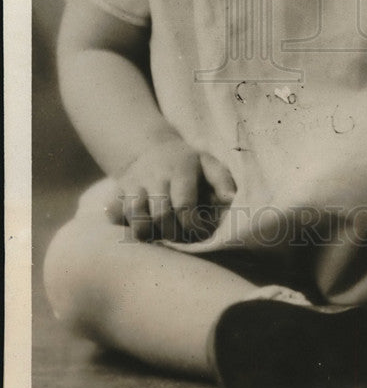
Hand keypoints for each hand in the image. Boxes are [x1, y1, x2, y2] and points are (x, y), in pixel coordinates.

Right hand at [107, 135, 236, 241]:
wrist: (149, 150)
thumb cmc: (187, 164)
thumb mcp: (208, 164)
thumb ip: (222, 181)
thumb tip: (230, 199)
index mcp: (180, 169)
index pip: (184, 204)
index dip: (193, 225)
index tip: (201, 233)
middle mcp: (154, 175)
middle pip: (160, 215)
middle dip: (174, 234)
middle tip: (183, 238)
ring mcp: (133, 183)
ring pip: (135, 216)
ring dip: (149, 233)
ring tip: (160, 236)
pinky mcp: (116, 192)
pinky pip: (114, 213)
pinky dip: (124, 224)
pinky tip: (138, 226)